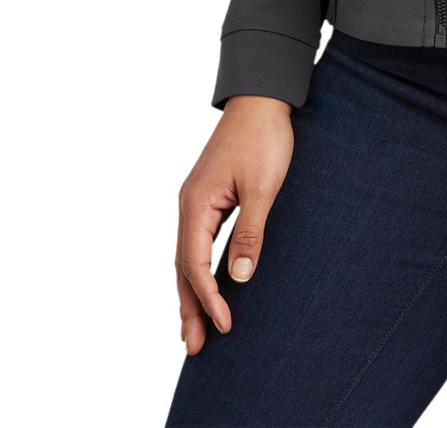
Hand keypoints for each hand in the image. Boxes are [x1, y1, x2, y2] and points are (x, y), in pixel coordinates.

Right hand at [176, 95, 294, 353]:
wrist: (262, 97)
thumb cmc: (264, 137)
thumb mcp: (262, 187)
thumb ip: (250, 232)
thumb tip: (238, 279)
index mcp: (196, 204)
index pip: (195, 264)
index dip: (208, 299)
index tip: (225, 326)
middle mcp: (189, 205)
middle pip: (182, 267)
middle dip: (188, 307)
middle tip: (194, 348)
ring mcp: (196, 200)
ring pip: (187, 256)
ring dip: (191, 292)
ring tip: (195, 329)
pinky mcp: (209, 196)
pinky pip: (197, 242)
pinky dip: (198, 269)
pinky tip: (206, 284)